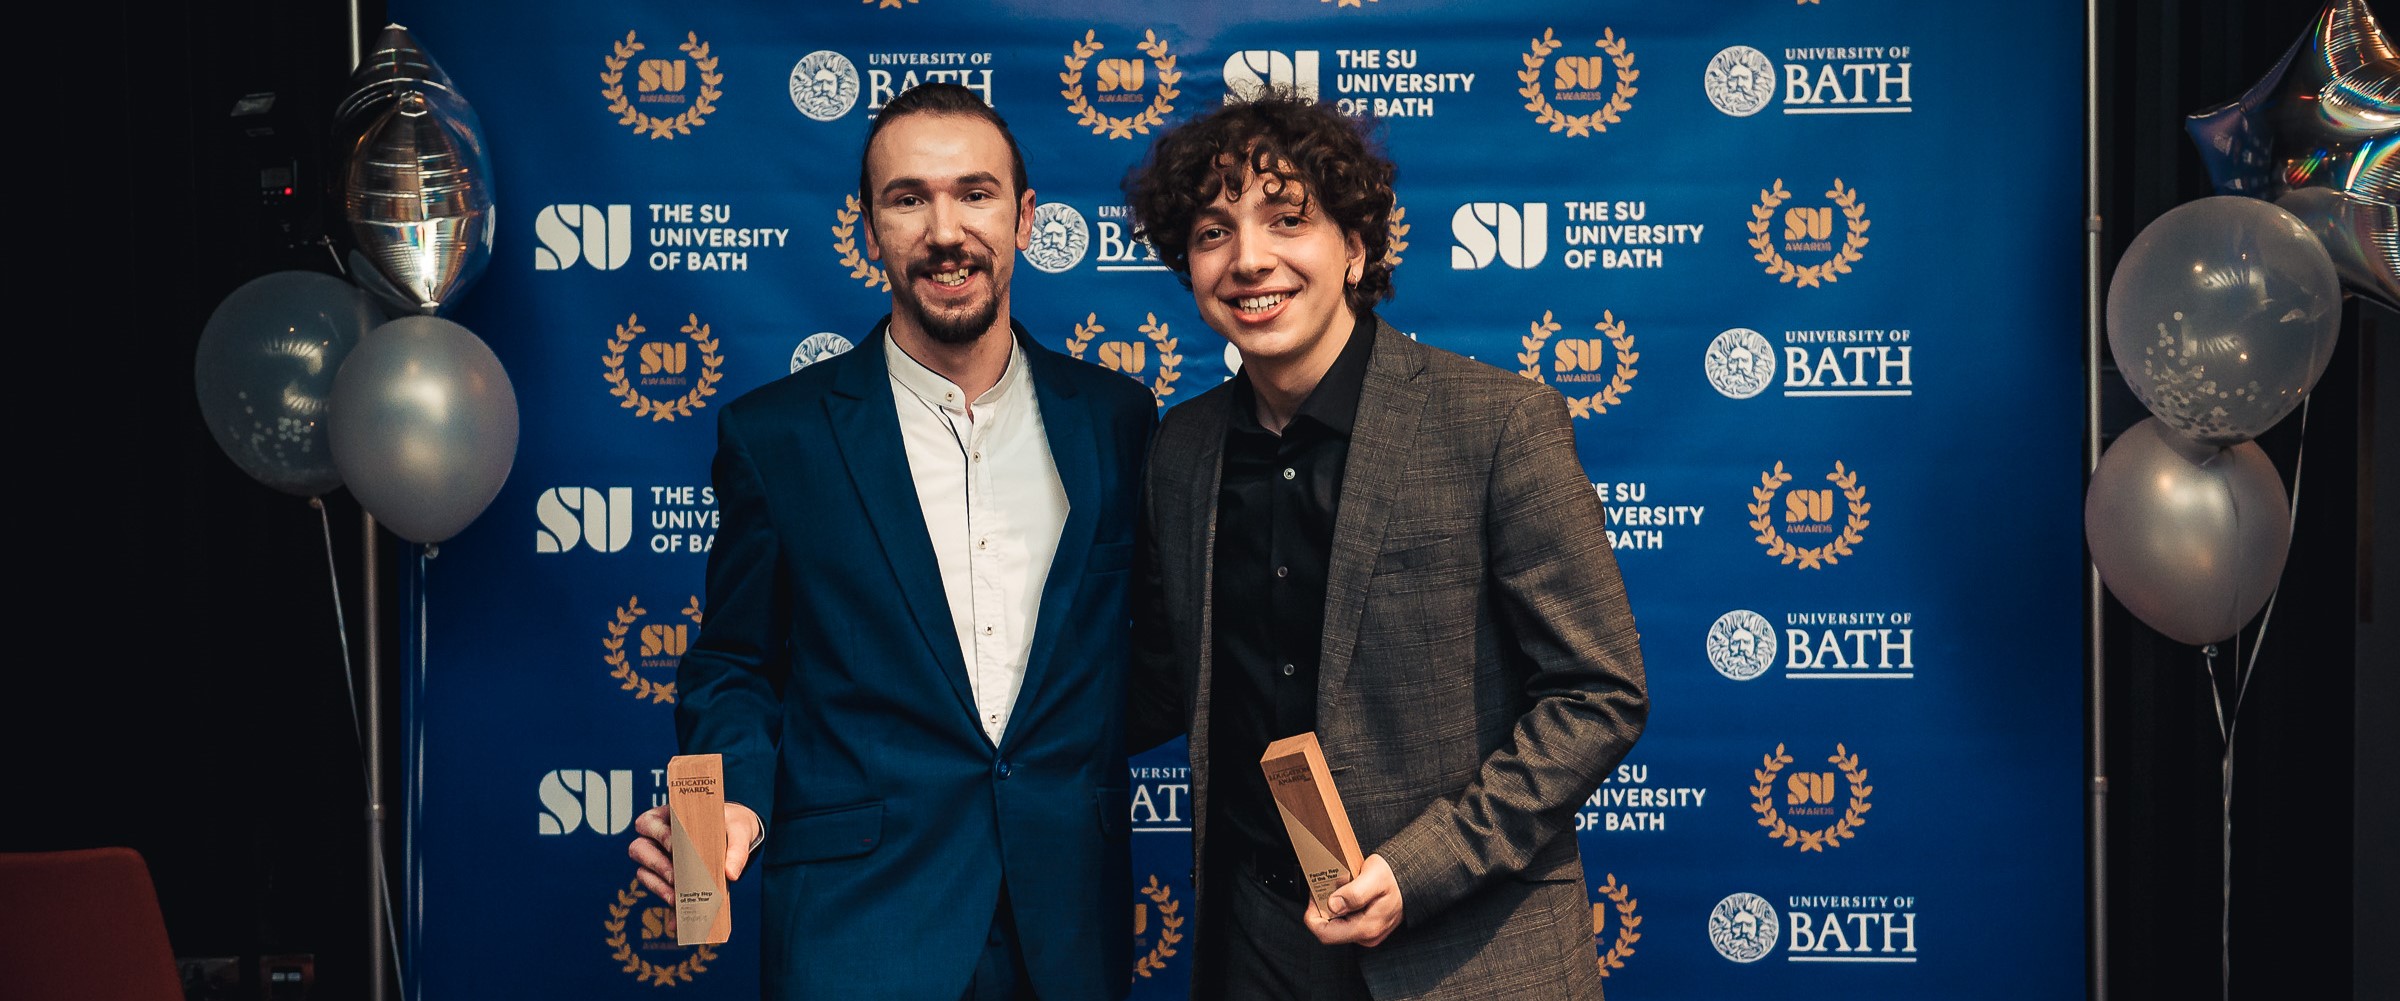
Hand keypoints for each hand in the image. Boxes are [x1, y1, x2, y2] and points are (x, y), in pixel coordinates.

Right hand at [629, 802, 762, 899]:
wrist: (738, 838)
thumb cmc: (732, 826)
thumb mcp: (740, 830)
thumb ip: (737, 849)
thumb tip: (730, 874)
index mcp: (670, 816)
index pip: (649, 822)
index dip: (658, 835)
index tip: (675, 847)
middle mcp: (658, 837)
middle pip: (639, 848)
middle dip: (656, 864)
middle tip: (675, 877)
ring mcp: (660, 859)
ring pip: (644, 872)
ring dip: (658, 886)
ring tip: (677, 898)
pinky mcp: (668, 880)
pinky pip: (661, 893)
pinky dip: (669, 904)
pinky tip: (678, 919)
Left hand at [1303, 853, 1403, 946]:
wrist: (1411, 879)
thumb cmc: (1394, 878)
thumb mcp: (1374, 877)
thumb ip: (1354, 893)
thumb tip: (1333, 905)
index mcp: (1366, 928)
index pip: (1325, 934)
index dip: (1313, 916)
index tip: (1315, 897)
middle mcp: (1366, 936)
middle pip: (1329, 931)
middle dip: (1322, 910)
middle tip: (1326, 889)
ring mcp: (1367, 933)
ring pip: (1337, 926)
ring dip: (1332, 908)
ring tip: (1339, 889)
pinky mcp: (1367, 928)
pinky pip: (1346, 922)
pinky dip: (1341, 908)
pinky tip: (1347, 895)